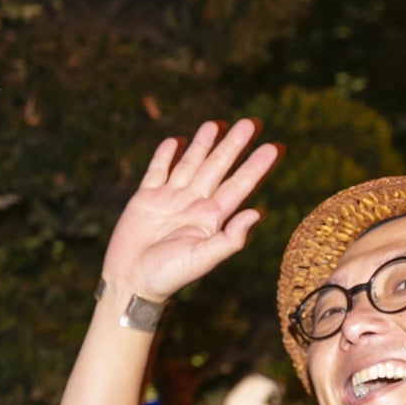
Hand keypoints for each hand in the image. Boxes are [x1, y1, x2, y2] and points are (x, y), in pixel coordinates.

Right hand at [102, 120, 281, 302]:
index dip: (255, 166)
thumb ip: (229, 239)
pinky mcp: (146, 199)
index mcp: (211, 218)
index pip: (238, 186)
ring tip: (215, 124)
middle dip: (233, 145)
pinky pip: (157, 171)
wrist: (130, 281)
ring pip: (190, 164)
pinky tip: (175, 142)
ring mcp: (170, 199)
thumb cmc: (168, 276)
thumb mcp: (202, 260)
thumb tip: (257, 214)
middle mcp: (193, 204)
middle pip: (217, 167)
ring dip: (203, 145)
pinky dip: (165, 156)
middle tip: (250, 123)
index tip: (274, 147)